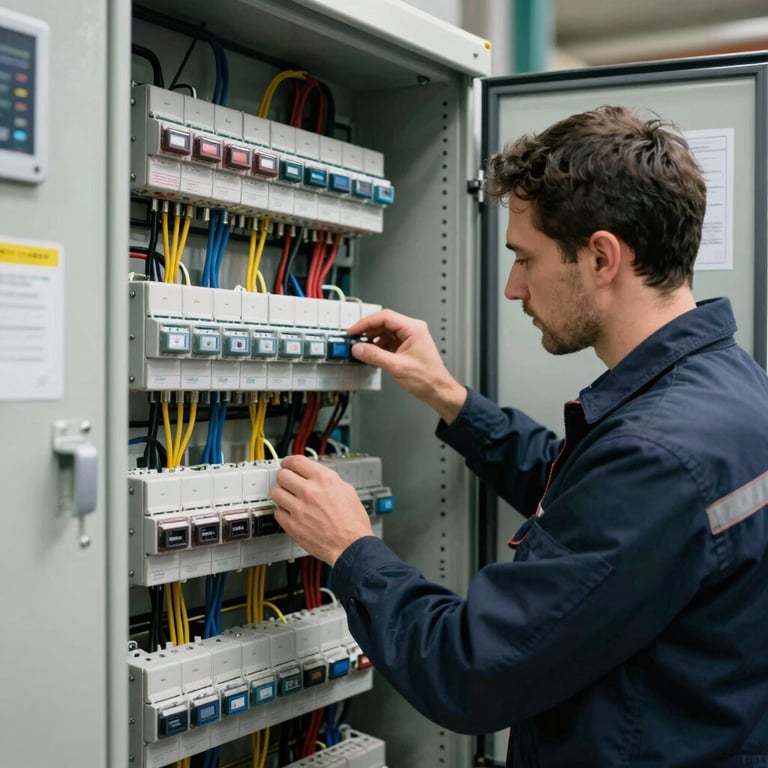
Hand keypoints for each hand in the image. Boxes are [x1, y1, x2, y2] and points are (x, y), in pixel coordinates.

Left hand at [271, 455, 373, 565]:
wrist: (351, 546)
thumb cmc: (353, 522)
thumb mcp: (347, 490)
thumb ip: (327, 480)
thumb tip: (315, 475)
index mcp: (324, 479)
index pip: (296, 461)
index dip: (289, 461)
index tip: (287, 464)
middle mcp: (309, 491)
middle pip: (282, 475)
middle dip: (284, 477)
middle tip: (287, 482)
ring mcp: (299, 508)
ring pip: (276, 493)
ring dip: (281, 494)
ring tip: (288, 498)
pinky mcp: (292, 525)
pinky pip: (277, 512)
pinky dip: (282, 512)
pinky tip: (291, 513)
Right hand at [347, 309, 466, 422]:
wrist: (438, 390)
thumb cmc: (427, 378)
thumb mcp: (396, 366)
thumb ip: (374, 356)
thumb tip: (358, 348)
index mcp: (413, 328)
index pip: (385, 317)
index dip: (366, 323)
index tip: (354, 331)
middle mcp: (412, 330)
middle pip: (384, 323)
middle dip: (368, 331)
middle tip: (354, 339)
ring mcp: (410, 338)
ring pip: (385, 332)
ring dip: (372, 339)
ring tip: (361, 348)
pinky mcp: (406, 347)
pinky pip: (389, 341)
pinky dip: (378, 346)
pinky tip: (371, 354)